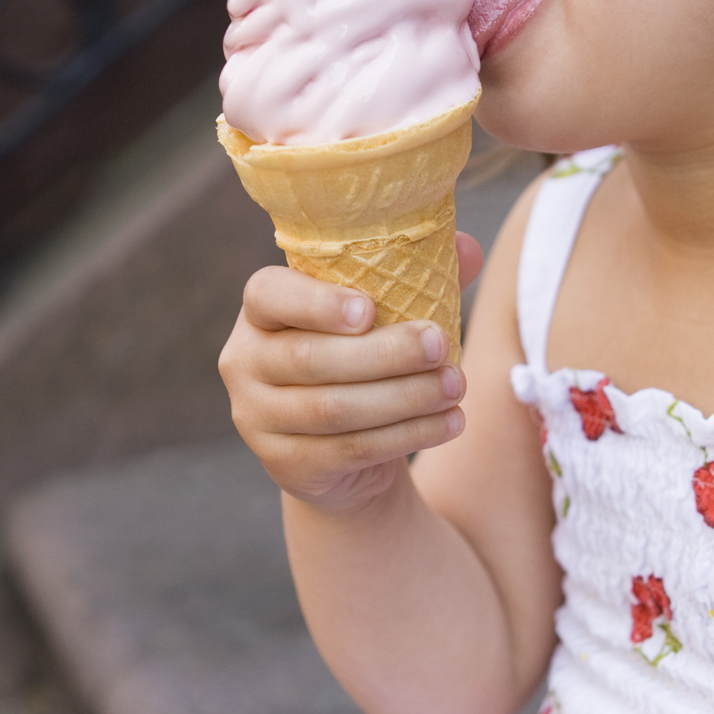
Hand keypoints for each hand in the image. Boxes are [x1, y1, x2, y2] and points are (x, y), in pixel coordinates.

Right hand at [218, 235, 483, 511]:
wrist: (342, 453)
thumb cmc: (363, 362)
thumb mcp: (384, 317)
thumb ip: (417, 279)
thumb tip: (467, 248)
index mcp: (261, 312)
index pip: (268, 294)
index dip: (316, 302)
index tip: (369, 309)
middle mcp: (245, 363)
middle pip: (310, 358)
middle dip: (384, 353)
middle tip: (440, 344)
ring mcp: (257, 418)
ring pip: (333, 409)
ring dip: (404, 397)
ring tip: (455, 385)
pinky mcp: (286, 464)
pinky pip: (351, 450)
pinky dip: (407, 436)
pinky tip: (449, 422)